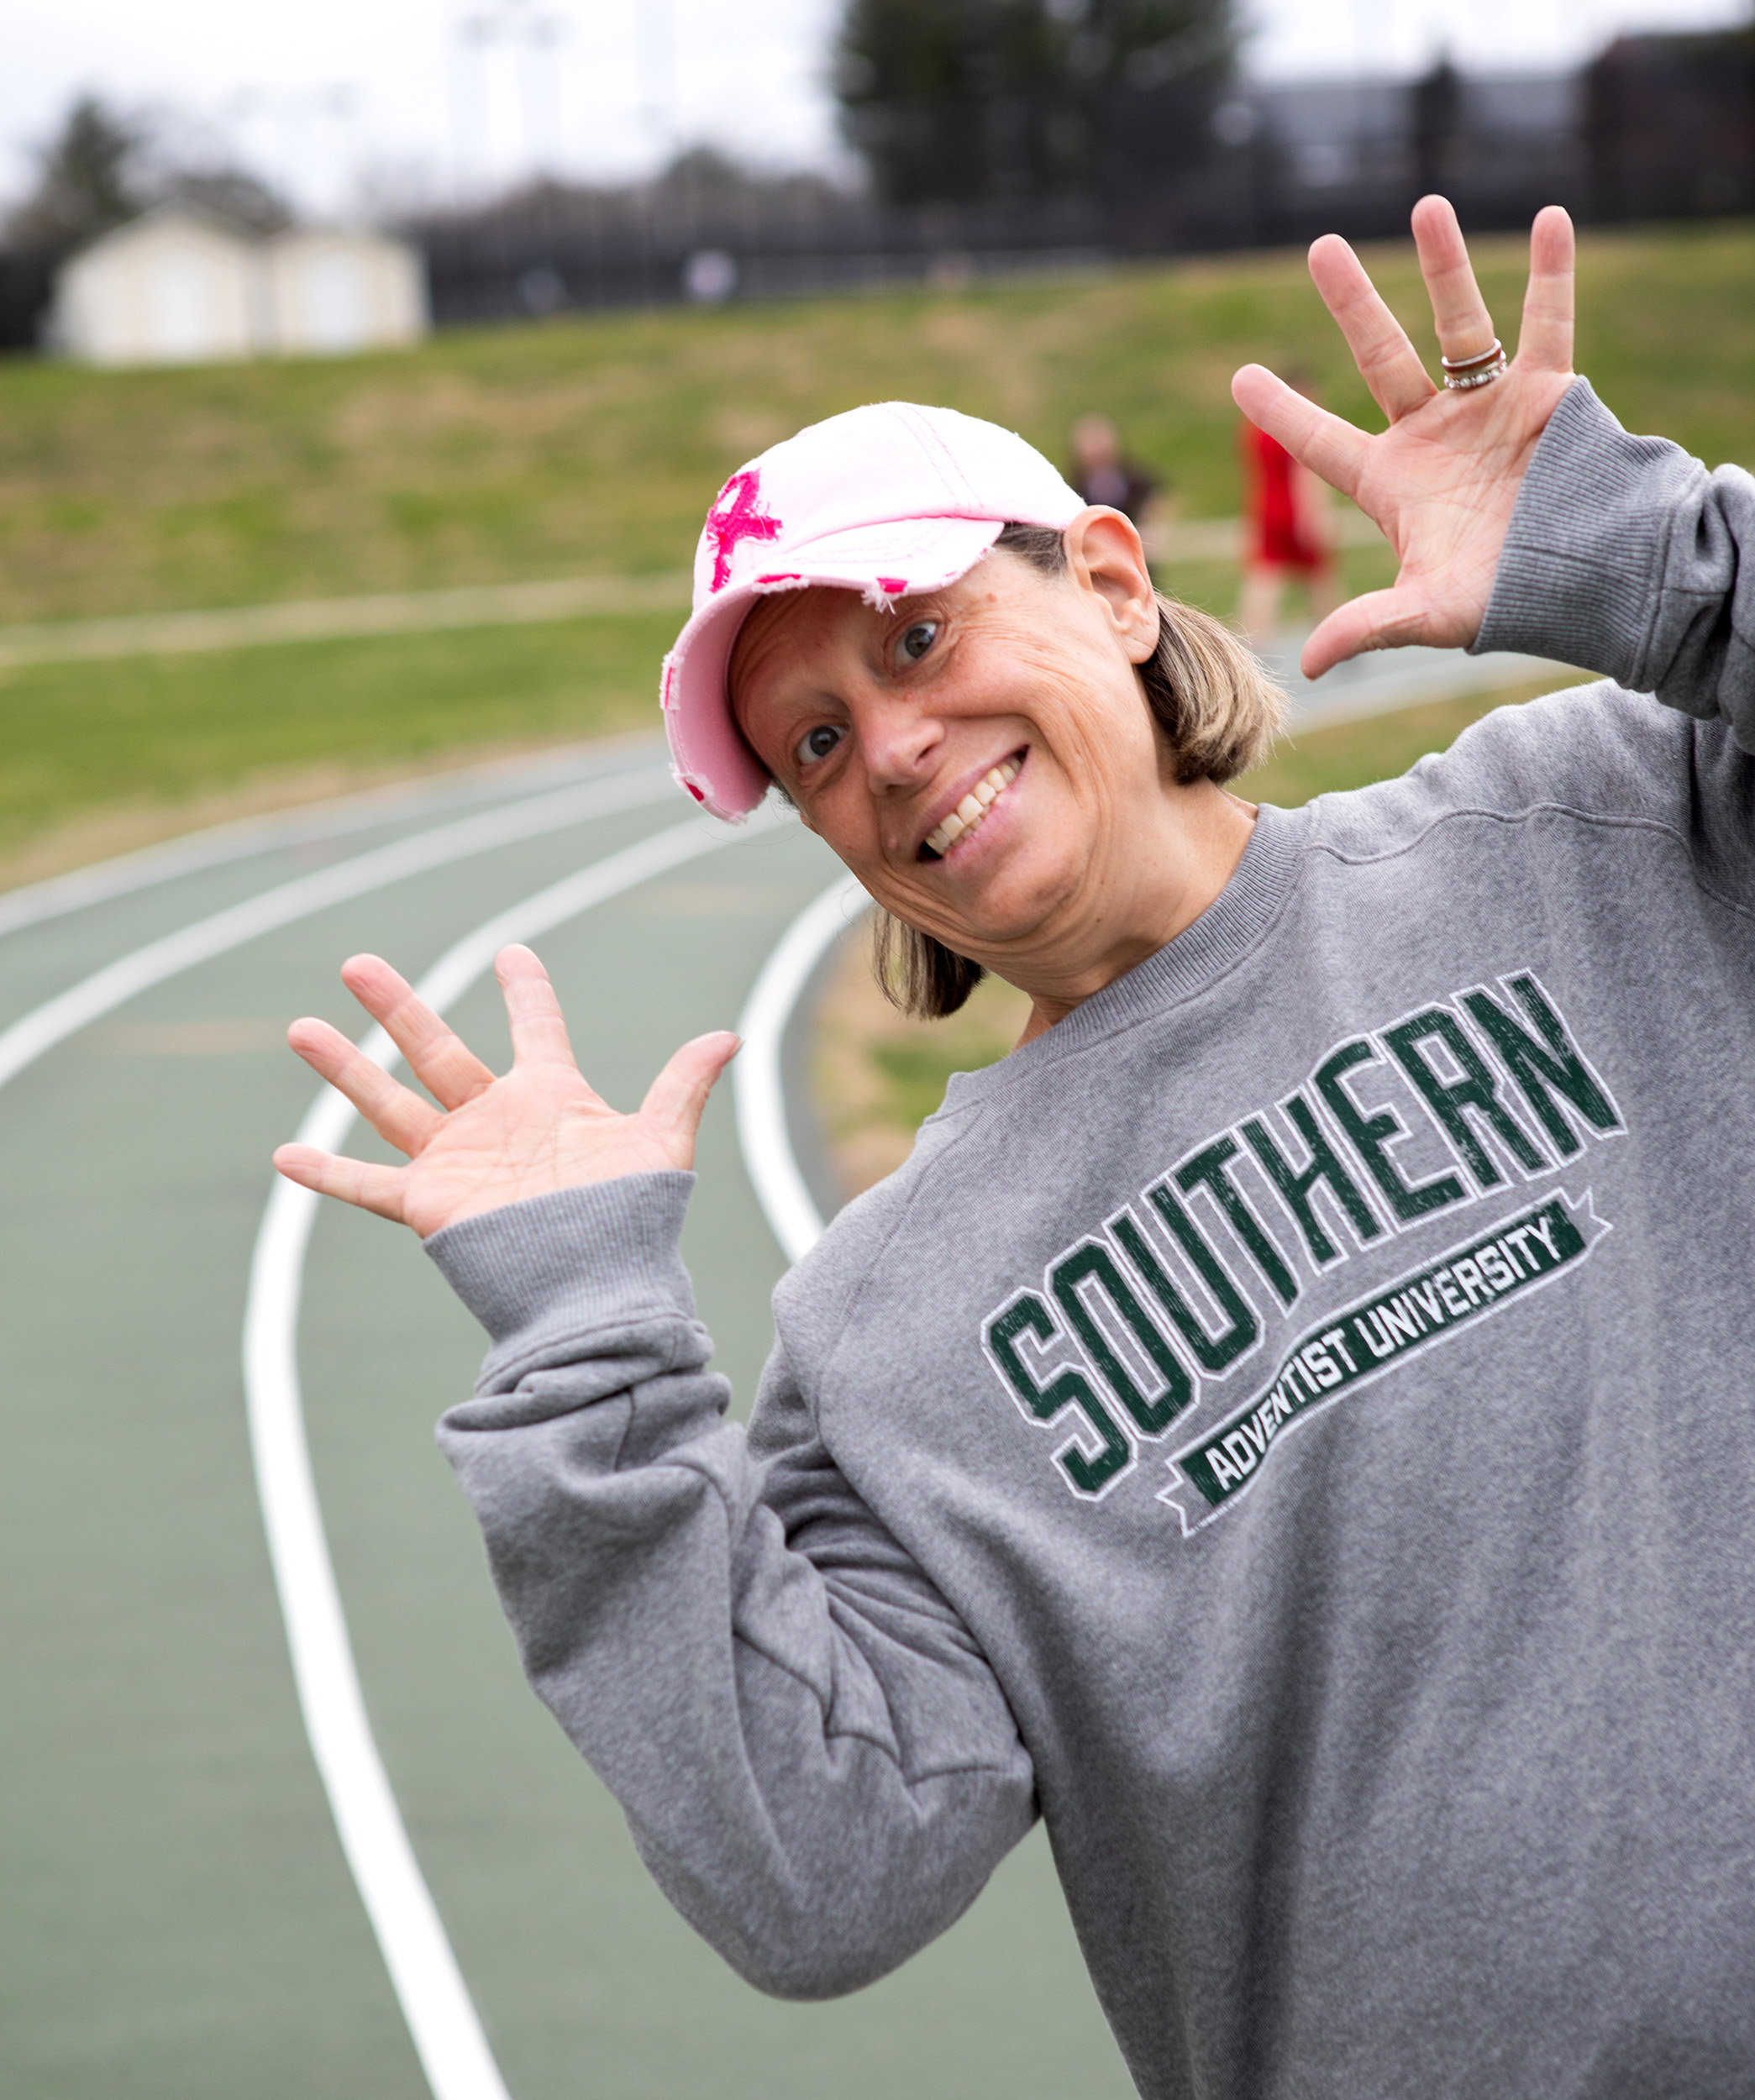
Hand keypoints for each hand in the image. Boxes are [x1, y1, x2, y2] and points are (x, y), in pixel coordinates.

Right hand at [273, 945, 738, 1238]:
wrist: (599, 1286)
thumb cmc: (633, 1218)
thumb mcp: (662, 1144)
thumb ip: (683, 1086)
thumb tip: (729, 1034)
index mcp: (549, 1097)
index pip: (536, 1029)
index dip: (526, 992)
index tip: (513, 954)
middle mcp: (495, 1121)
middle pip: (435, 1049)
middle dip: (397, 1006)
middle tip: (355, 962)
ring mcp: (458, 1161)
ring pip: (390, 1102)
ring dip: (345, 1067)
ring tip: (300, 1026)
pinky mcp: (431, 1203)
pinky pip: (368, 1184)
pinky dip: (327, 1172)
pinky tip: (285, 1153)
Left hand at [1232, 196, 1576, 677]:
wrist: (1584, 584)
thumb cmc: (1501, 602)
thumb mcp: (1425, 614)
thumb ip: (1365, 626)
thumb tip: (1308, 666)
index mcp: (1392, 482)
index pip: (1322, 441)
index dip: (1282, 413)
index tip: (1239, 377)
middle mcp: (1434, 434)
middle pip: (1382, 357)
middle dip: (1354, 304)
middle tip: (1321, 249)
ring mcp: (1488, 408)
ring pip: (1460, 325)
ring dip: (1444, 267)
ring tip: (1425, 205)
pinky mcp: (1547, 395)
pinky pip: (1549, 324)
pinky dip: (1552, 275)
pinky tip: (1549, 220)